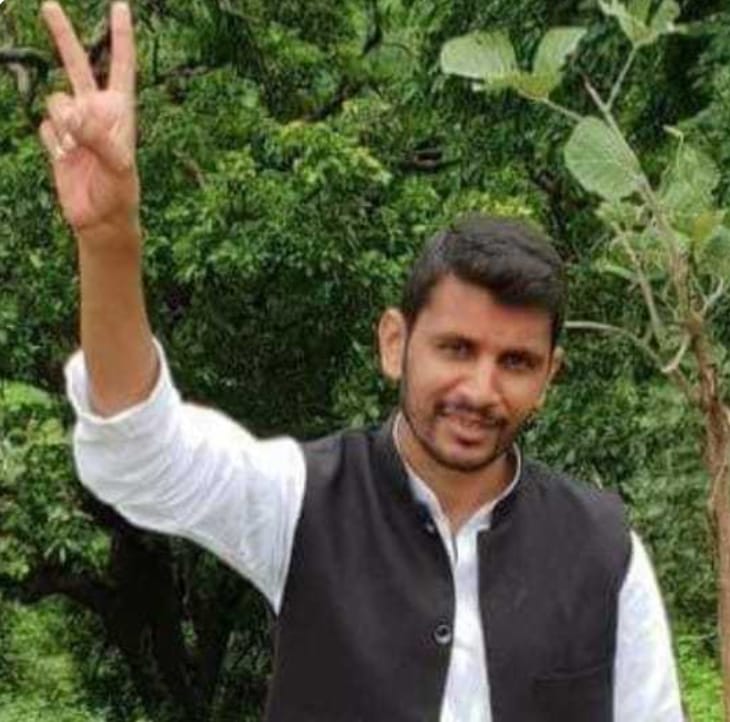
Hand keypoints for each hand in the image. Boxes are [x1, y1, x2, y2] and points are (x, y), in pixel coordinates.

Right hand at [39, 1, 139, 242]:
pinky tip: (64, 159)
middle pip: (76, 64)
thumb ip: (96, 135)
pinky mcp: (55, 141)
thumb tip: (67, 112)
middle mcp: (96, 112)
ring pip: (54, 101)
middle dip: (62, 35)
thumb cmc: (119, 193)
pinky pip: (44, 127)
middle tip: (48, 5)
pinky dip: (51, 141)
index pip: (121, 66)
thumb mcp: (118, 165)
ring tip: (77, 149)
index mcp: (119, 111)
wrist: (99, 220)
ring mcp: (74, 125)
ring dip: (62, 122)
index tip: (121, 6)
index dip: (121, 36)